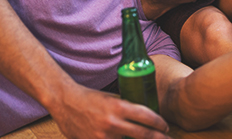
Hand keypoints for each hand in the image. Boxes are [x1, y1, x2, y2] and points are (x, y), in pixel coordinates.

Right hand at [49, 85, 170, 138]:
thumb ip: (126, 106)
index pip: (146, 116)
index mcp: (119, 107)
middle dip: (158, 138)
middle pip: (143, 135)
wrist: (65, 102)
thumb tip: (142, 114)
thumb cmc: (90, 97)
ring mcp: (103, 136)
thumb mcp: (111, 98)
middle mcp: (112, 123)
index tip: (166, 127)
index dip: (159, 123)